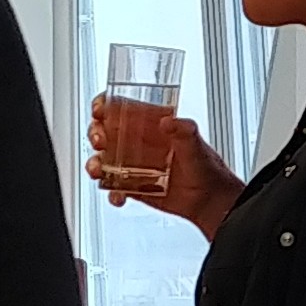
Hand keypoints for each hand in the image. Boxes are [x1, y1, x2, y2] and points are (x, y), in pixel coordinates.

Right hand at [91, 99, 243, 237]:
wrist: (210, 200)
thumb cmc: (206, 167)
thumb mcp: (196, 144)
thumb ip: (185, 130)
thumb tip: (168, 122)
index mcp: (150, 126)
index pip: (120, 108)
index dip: (105, 105)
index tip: (99, 109)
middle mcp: (138, 143)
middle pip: (104, 132)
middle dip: (95, 133)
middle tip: (99, 139)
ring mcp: (133, 166)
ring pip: (103, 160)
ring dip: (95, 163)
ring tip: (98, 169)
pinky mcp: (133, 187)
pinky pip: (113, 188)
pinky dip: (112, 193)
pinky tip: (119, 196)